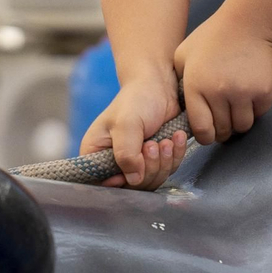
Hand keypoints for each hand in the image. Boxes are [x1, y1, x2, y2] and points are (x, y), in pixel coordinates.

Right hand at [79, 75, 189, 189]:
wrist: (159, 86)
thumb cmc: (136, 100)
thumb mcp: (126, 125)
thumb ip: (126, 154)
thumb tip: (134, 181)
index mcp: (95, 154)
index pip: (101, 184)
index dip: (120, 182)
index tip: (135, 163)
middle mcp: (113, 162)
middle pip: (131, 186)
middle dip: (148, 168)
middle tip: (153, 144)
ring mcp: (135, 162)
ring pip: (151, 181)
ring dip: (163, 163)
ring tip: (166, 141)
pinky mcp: (155, 159)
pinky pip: (166, 171)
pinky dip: (174, 157)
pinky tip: (176, 139)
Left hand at [173, 15, 271, 144]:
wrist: (247, 23)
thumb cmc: (212, 37)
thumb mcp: (183, 55)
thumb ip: (178, 82)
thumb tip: (181, 108)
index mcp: (196, 86)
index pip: (201, 129)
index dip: (205, 136)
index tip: (208, 132)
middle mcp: (219, 93)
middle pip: (223, 130)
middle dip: (222, 130)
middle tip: (223, 121)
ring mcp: (244, 93)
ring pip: (242, 126)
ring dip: (239, 122)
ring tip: (236, 109)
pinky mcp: (265, 92)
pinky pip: (259, 114)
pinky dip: (255, 110)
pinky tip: (249, 97)